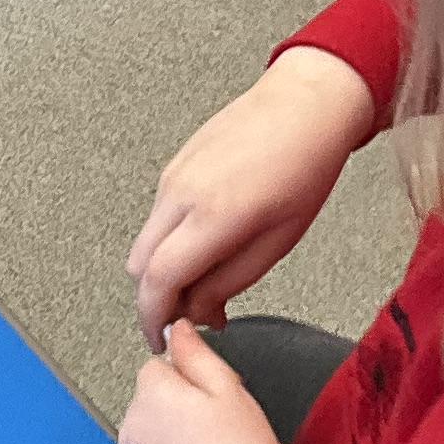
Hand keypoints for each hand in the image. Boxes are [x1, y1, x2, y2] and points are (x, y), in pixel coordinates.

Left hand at [117, 320, 292, 443]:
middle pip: (156, 402)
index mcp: (151, 393)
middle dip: (184, 410)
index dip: (194, 379)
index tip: (219, 398)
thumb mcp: (229, 390)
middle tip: (226, 430)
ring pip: (156, 436)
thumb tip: (177, 328)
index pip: (160, 366)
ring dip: (180, 440)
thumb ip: (196, 355)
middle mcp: (132, 426)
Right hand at [128, 46, 377, 337]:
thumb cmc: (305, 166)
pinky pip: (157, 218)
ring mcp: (172, 177)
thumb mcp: (278, 241)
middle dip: (154, 300)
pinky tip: (204, 246)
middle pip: (138, 267)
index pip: (157, 282)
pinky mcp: (174, 167)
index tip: (163, 339)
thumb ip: (230, 282)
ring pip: (144, 243)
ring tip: (204, 280)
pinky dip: (169, 242)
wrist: (304, 104)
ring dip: (161, 270)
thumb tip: (201, 313)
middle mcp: (181, 194)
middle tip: (187, 316)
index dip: (154, 320)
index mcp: (212, 216)